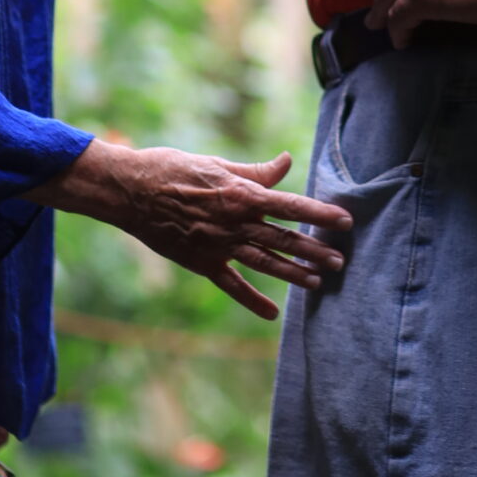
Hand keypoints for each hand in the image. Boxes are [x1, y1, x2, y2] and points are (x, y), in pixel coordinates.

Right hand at [31, 142, 350, 320]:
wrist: (131, 191)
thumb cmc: (173, 168)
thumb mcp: (217, 164)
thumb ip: (255, 171)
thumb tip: (286, 163)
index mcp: (241, 194)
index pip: (290, 205)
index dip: (320, 214)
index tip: (345, 221)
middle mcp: (235, 223)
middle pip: (283, 239)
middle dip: (314, 250)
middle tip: (340, 261)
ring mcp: (219, 246)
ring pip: (264, 263)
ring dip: (293, 274)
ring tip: (318, 282)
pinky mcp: (202, 262)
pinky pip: (232, 284)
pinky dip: (252, 300)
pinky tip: (272, 314)